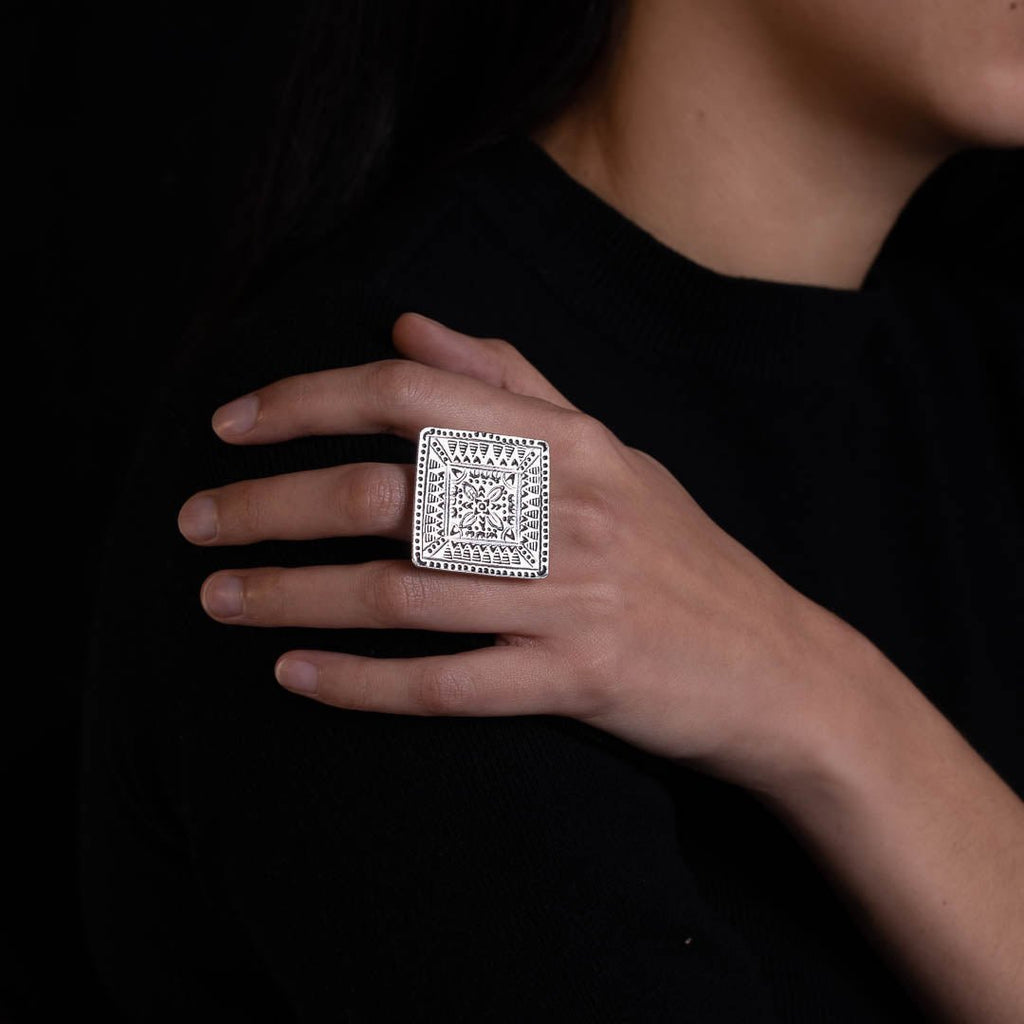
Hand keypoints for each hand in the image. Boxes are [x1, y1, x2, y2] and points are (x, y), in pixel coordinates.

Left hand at [178, 313, 870, 783]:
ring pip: (400, 590)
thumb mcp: (611, 450)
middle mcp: (563, 509)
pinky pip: (448, 681)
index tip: (232, 423)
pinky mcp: (577, 679)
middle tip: (193, 521)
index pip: (413, 392)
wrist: (776, 664)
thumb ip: (515, 383)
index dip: (309, 400)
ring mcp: (570, 597)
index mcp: (566, 442)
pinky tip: (296, 675)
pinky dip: (363, 681)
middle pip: (385, 490)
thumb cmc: (680, 553)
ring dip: (293, 592)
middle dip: (270, 503)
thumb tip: (413, 322)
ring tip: (216, 596)